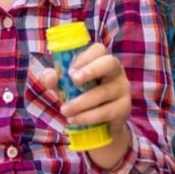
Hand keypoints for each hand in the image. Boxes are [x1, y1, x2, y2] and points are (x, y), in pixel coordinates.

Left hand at [41, 42, 131, 166]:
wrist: (98, 124)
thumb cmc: (79, 94)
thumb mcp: (63, 85)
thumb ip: (53, 78)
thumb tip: (50, 77)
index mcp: (100, 59)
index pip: (98, 49)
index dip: (84, 57)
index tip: (69, 71)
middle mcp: (116, 71)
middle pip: (109, 63)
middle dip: (91, 70)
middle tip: (73, 80)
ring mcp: (122, 89)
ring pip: (103, 92)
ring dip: (81, 102)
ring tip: (64, 110)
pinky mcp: (124, 108)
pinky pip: (106, 111)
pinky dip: (87, 117)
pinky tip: (73, 120)